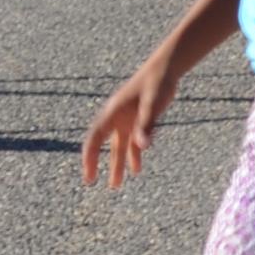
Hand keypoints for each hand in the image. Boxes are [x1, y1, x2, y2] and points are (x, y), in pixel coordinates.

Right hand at [80, 62, 175, 187]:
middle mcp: (116, 118)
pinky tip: (137, 170)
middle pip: (103, 144)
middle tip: (90, 181)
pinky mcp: (138, 120)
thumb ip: (146, 125)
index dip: (89, 157)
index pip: (95, 138)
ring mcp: (126, 120)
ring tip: (115, 185)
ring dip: (117, 165)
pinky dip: (134, 155)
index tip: (89, 174)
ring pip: (118, 147)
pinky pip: (133, 142)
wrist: (165, 69)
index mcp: (113, 113)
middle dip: (97, 163)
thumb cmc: (157, 83)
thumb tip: (143, 147)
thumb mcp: (153, 105)